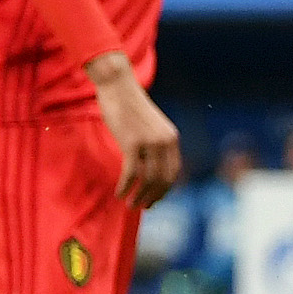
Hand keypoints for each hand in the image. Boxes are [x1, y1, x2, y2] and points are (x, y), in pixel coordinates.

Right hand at [87, 57, 181, 208]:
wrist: (118, 86)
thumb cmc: (130, 106)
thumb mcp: (149, 126)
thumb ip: (153, 143)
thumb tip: (149, 165)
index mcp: (172, 138)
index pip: (173, 171)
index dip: (165, 189)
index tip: (155, 200)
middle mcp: (165, 141)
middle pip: (163, 179)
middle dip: (154, 197)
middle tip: (142, 207)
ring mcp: (150, 142)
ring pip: (148, 179)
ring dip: (140, 196)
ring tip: (130, 205)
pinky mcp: (132, 142)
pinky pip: (131, 172)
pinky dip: (126, 186)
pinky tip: (119, 194)